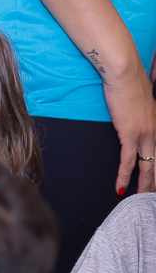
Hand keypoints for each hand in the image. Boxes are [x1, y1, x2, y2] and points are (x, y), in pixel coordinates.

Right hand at [106, 64, 155, 192]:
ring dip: (145, 184)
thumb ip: (137, 110)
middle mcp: (155, 130)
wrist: (125, 74)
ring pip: (148, 165)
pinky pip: (128, 161)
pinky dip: (124, 176)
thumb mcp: (137, 99)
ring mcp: (144, 133)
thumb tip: (130, 113)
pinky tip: (120, 188)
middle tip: (153, 195)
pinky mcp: (130, 135)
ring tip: (143, 198)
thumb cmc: (128, 82)